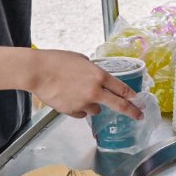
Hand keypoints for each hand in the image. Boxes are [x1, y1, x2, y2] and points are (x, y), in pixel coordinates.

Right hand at [26, 50, 143, 119]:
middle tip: (138, 115)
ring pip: (96, 110)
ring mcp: (83, 103)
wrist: (36, 72)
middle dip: (131, 111)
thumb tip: (97, 78)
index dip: (132, 95)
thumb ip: (92, 71)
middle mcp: (95, 91)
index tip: (138, 100)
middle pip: (119, 105)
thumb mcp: (81, 60)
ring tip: (78, 94)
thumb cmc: (56, 61)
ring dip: (93, 104)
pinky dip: (78, 108)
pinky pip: (81, 113)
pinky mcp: (72, 111)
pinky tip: (69, 98)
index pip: (122, 88)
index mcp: (99, 75)